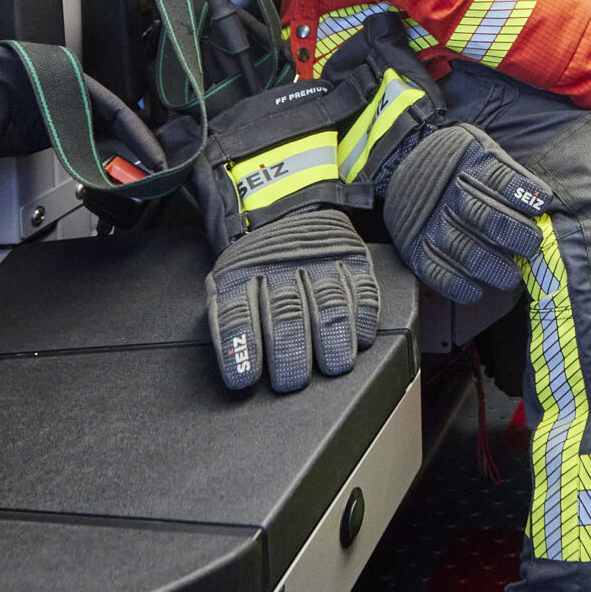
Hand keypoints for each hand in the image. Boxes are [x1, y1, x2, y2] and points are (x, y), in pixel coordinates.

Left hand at [208, 208, 383, 391]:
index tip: (244, 378)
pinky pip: (362, 288)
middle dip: (290, 352)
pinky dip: (364, 316)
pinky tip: (360, 339)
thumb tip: (235, 363)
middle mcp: (281, 265)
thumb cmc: (257, 261)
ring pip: (328, 302)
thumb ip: (228, 315)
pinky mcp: (351, 256)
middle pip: (286, 312)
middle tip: (292, 381)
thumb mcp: (227, 278)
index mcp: (241, 272)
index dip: (241, 348)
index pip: (238, 313)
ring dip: (333, 338)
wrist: (289, 209)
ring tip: (334, 365)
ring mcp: (320, 259)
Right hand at [379, 122, 553, 301]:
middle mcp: (450, 194)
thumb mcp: (481, 148)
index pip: (501, 178)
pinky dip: (458, 285)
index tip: (541, 204)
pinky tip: (476, 289)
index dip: (523, 193)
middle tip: (531, 245)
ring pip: (464, 249)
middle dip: (514, 234)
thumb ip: (508, 172)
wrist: (404, 162)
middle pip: (485, 216)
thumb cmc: (458, 162)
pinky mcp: (416, 248)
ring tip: (511, 276)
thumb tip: (542, 202)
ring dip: (492, 266)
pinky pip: (436, 272)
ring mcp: (431, 223)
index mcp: (470, 163)